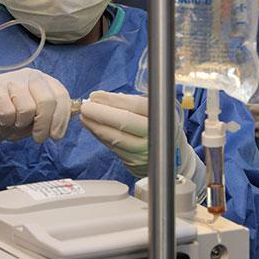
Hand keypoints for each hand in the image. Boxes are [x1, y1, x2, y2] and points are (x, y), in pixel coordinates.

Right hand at [0, 68, 70, 171]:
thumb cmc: (12, 118)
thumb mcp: (36, 118)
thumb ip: (51, 116)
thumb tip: (68, 120)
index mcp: (44, 81)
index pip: (61, 95)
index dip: (61, 118)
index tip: (56, 136)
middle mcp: (30, 76)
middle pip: (47, 101)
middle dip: (44, 125)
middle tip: (38, 138)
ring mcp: (11, 80)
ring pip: (27, 108)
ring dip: (22, 123)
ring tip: (15, 123)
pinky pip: (8, 111)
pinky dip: (7, 121)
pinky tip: (2, 119)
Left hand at [80, 91, 197, 179]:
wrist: (173, 155)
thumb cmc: (158, 125)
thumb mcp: (153, 109)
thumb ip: (130, 102)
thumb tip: (100, 97)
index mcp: (162, 116)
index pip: (136, 105)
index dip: (113, 100)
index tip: (95, 95)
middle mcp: (155, 134)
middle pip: (124, 122)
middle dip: (100, 114)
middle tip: (85, 107)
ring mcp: (145, 151)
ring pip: (115, 137)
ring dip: (96, 126)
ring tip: (84, 116)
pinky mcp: (134, 162)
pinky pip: (113, 147)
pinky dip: (101, 136)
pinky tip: (92, 127)